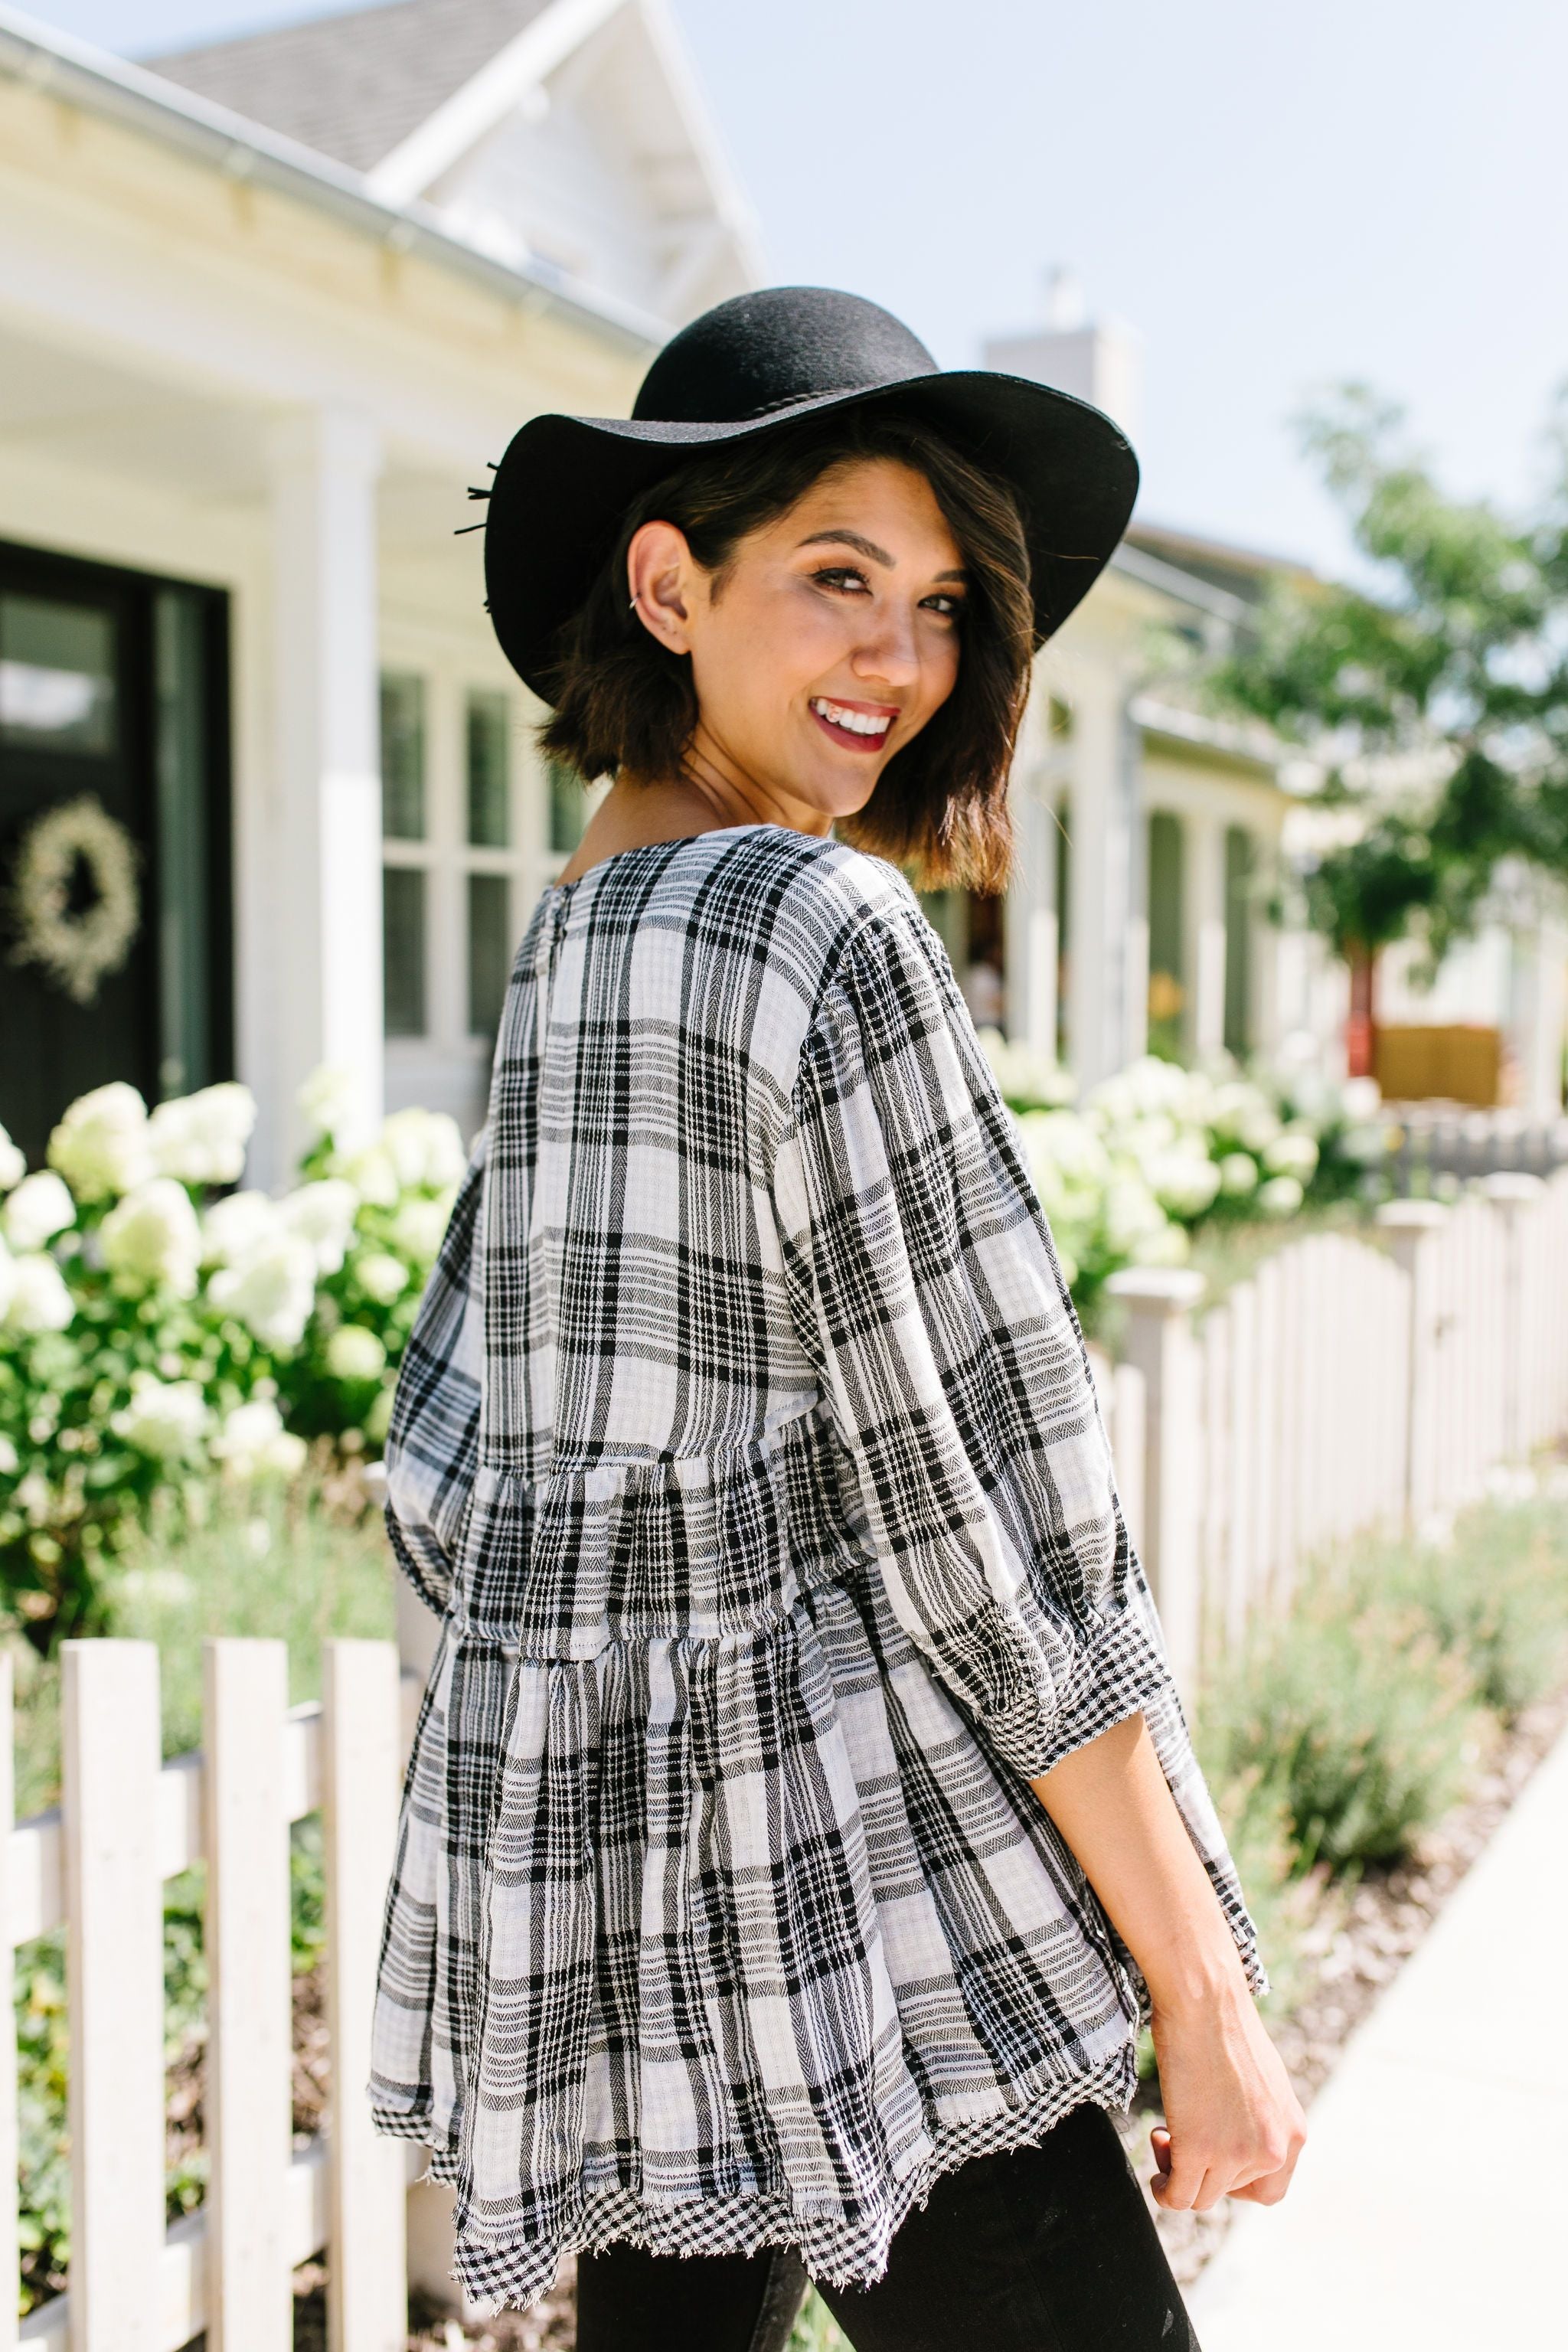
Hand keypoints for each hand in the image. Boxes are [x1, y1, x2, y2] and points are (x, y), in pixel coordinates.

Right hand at [1146, 1980, 1305, 2211]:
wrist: (1205, 2000)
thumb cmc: (1225, 2025)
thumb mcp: (1263, 2082)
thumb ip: (1260, 2119)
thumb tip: (1237, 2138)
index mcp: (1293, 2133)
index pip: (1271, 2189)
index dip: (1238, 2182)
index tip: (1215, 2158)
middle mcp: (1273, 2150)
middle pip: (1233, 2191)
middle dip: (1206, 2171)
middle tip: (1182, 2135)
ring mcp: (1235, 2154)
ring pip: (1202, 2197)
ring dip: (1180, 2176)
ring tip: (1164, 2137)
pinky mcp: (1197, 2149)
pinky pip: (1179, 2196)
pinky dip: (1164, 2191)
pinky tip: (1157, 2177)